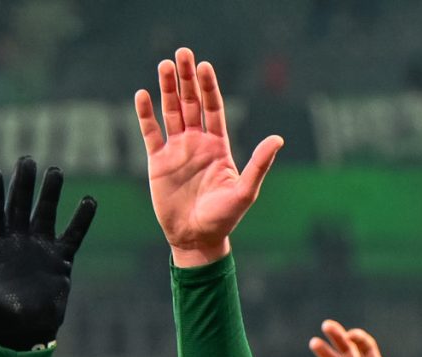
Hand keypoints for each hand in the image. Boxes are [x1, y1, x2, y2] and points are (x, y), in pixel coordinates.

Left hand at [0, 157, 96, 350]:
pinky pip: (73, 235)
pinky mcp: (60, 260)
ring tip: (54, 171)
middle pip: (19, 205)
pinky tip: (89, 201)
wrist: (26, 334)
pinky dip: (81, 219)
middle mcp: (17, 241)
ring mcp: (40, 248)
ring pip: (45, 213)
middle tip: (26, 161)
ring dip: (50, 193)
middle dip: (22, 184)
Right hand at [136, 48, 282, 267]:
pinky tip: (143, 95)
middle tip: (182, 53)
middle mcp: (197, 143)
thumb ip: (259, 164)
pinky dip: (146, 115)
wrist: (196, 239)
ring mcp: (177, 151)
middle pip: (190, 103)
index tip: (204, 66)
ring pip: (170, 112)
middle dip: (186, 79)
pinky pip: (150, 133)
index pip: (213, 108)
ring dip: (167, 89)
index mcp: (218, 146)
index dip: (208, 87)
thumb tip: (278, 139)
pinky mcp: (158, 162)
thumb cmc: (224, 218)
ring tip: (164, 65)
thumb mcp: (245, 191)